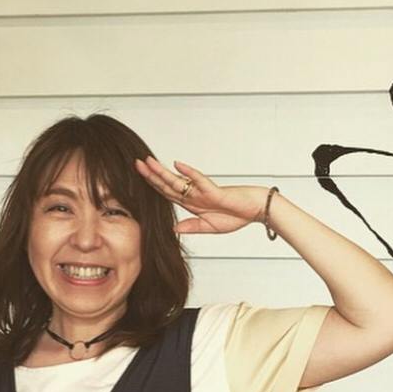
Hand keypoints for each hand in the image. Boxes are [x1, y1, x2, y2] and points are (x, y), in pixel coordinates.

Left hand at [136, 156, 268, 234]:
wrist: (256, 210)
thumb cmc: (236, 216)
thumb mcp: (210, 227)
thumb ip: (192, 226)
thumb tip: (174, 229)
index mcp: (191, 204)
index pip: (167, 194)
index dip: (153, 186)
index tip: (139, 179)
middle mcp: (194, 196)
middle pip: (168, 185)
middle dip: (151, 175)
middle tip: (136, 164)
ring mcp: (203, 192)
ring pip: (178, 181)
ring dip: (163, 172)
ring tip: (149, 162)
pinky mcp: (215, 191)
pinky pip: (200, 180)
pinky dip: (189, 173)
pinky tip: (178, 165)